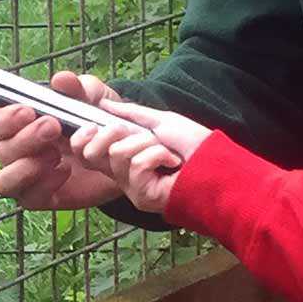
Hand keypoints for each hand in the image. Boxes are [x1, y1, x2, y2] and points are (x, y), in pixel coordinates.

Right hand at [0, 71, 126, 211]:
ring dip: (25, 168)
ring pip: (4, 181)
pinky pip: (29, 198)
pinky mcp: (43, 198)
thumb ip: (79, 88)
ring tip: (55, 156)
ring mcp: (29, 177)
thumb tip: (62, 80)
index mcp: (22, 124)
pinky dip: (44, 185)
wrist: (123, 153)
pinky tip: (65, 171)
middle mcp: (19, 151)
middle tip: (53, 127)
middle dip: (25, 139)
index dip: (7, 118)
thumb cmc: (98, 120)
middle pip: (2, 150)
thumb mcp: (95, 99)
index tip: (28, 111)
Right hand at [68, 100, 214, 214]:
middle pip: (93, 152)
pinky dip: (157, 155)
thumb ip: (130, 114)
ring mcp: (130, 186)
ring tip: (167, 152)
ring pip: (118, 153)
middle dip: (120, 134)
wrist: (218, 163)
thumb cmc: (194, 144)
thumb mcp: (159, 121)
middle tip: (146, 136)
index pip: (85, 151)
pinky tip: (173, 163)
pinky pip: (136, 164)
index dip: (83, 138)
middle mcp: (122, 174)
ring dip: (147, 144)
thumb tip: (104, 105)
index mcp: (123, 157)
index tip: (93, 125)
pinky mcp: (141, 196)